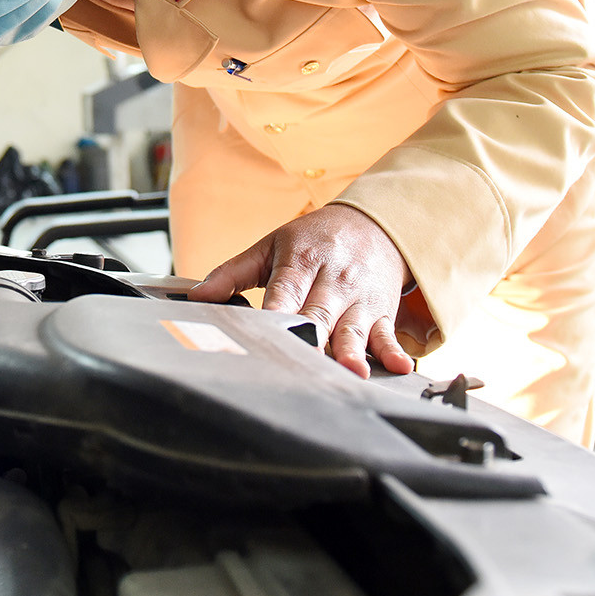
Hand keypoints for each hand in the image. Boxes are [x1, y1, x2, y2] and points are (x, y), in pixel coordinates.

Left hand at [184, 203, 417, 378]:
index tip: (263, 336)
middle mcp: (331, 281)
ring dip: (350, 351)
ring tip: (350, 371)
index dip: (275, 314)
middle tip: (300, 362)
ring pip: (352, 329)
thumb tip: (197, 296)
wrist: (375, 224)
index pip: (284, 291)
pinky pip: (387, 334)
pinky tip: (397, 368)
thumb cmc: (315, 240)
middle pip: (318, 315)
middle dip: (310, 338)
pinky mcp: (382, 311)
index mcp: (300, 262)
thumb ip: (232, 273)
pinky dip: (393, 352)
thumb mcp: (271, 246)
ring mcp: (359, 298)